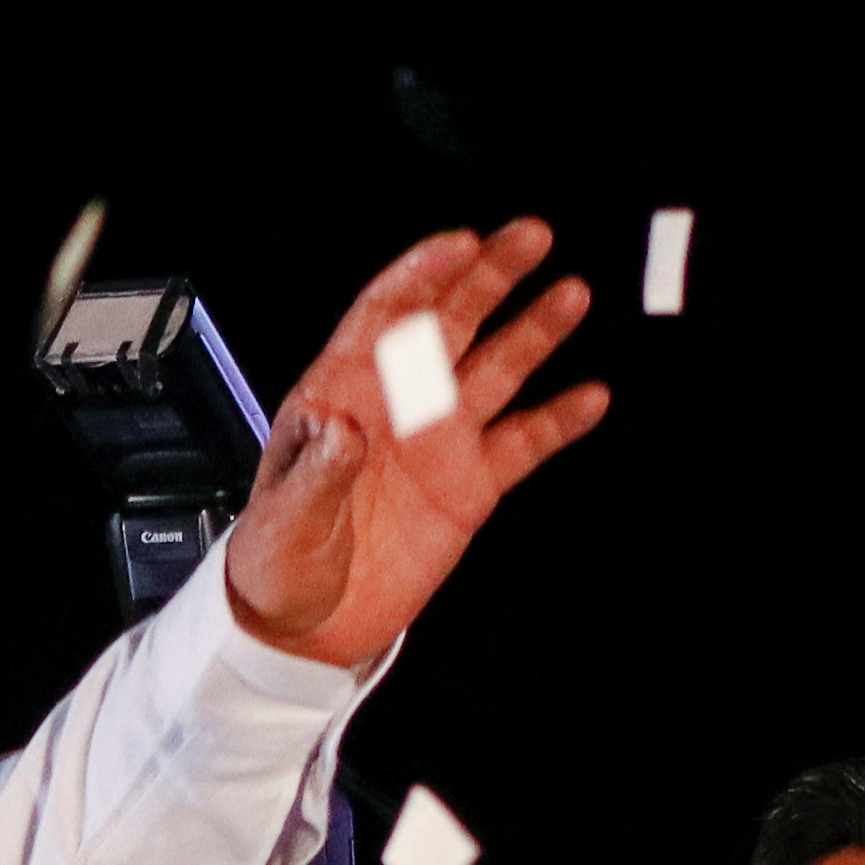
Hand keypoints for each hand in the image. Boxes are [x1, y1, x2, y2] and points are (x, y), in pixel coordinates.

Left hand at [223, 222, 606, 667]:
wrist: (304, 627)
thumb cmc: (275, 565)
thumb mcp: (282, 521)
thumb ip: (316, 472)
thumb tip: (344, 428)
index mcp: (339, 397)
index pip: (381, 319)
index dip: (419, 279)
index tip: (457, 247)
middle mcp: (397, 406)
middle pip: (448, 325)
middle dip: (488, 277)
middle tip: (529, 238)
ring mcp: (438, 441)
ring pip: (495, 369)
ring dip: (534, 331)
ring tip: (571, 294)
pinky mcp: (471, 485)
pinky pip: (524, 442)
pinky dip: (558, 420)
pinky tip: (589, 396)